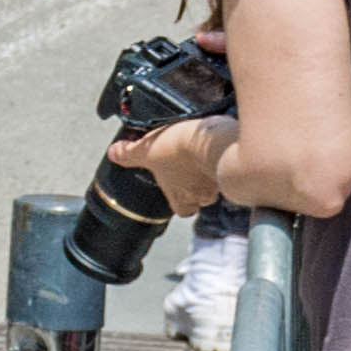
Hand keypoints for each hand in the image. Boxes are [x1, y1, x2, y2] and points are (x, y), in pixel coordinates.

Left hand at [105, 108, 239, 214]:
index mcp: (181, 196)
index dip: (181, 201)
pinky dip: (224, 156)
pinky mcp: (236, 166)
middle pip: (202, 198)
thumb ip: (129, 154)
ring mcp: (221, 182)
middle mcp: (202, 195)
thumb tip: (114, 153)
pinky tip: (217, 144)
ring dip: (210, 170)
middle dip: (197, 185)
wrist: (213, 140)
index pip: (183, 210)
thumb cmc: (180, 150)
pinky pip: (230, 165)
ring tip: (202, 152)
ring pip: (216, 182)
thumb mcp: (147, 150)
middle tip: (190, 166)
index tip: (176, 188)